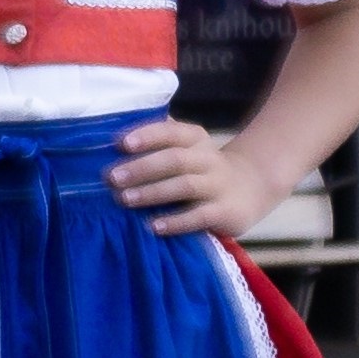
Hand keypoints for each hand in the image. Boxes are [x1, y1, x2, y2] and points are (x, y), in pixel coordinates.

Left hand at [110, 116, 286, 239]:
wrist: (250, 188)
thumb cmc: (199, 168)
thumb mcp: (184, 149)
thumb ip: (155, 143)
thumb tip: (107, 137)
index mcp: (194, 139)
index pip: (171, 131)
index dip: (147, 136)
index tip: (120, 143)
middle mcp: (208, 159)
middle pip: (175, 159)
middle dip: (142, 167)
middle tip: (112, 177)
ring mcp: (219, 185)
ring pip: (185, 185)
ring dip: (153, 192)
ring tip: (125, 199)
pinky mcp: (226, 212)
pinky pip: (200, 216)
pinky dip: (176, 221)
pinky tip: (154, 226)